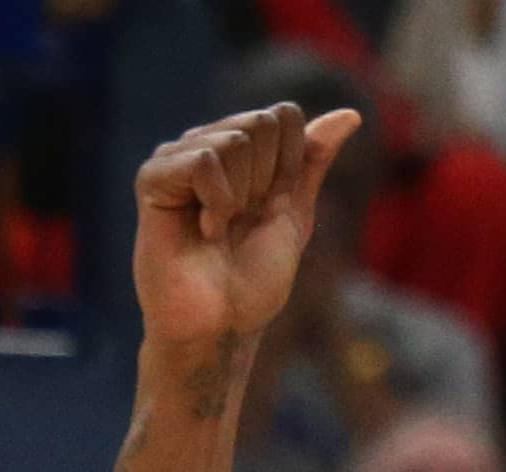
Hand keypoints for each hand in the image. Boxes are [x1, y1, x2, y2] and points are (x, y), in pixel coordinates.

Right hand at [131, 103, 362, 348]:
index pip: (283, 118)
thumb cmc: (255, 280)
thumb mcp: (295, 213)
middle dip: (267, 181)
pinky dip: (216, 202)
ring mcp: (176, 159)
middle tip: (242, 222)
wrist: (225, 324)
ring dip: (241, 198)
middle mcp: (206, 146)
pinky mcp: (153, 178)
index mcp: (240, 151)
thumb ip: (314, 161)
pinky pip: (202, 160)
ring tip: (220, 230)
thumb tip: (352, 113)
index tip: (270, 208)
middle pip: (260, 123)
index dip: (289, 168)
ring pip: (233, 141)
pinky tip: (204, 231)